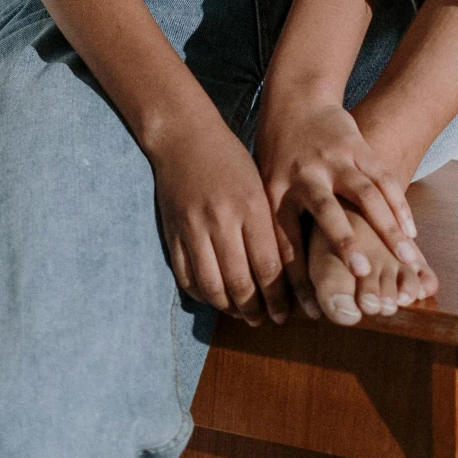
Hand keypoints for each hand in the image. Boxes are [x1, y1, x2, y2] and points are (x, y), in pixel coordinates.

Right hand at [145, 114, 291, 326]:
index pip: (268, 267)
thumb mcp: (260, 187)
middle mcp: (222, 220)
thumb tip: (284, 273)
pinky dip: (202, 294)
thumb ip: (270, 227)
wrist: (184, 137)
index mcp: (251, 207)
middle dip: (256, 310)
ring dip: (229, 308)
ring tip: (242, 314)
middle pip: (240, 282)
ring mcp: (193, 228)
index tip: (285, 314)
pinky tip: (216, 297)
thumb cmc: (231, 160)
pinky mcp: (172, 233)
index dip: (278, 298)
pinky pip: (186, 277)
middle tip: (265, 321)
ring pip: (212, 286)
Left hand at [254, 93, 426, 315]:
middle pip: (327, 211)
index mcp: (277, 193)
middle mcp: (306, 176)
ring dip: (387, 226)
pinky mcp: (358, 147)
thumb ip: (275, 234)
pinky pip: (383, 177)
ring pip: (366, 193)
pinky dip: (399, 204)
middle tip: (361, 272)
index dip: (298, 278)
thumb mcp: (265, 193)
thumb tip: (272, 291)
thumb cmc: (279, 160)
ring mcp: (335, 159)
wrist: (296, 103)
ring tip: (406, 258)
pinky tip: (411, 231)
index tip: (312, 312)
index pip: (285, 241)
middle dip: (344, 242)